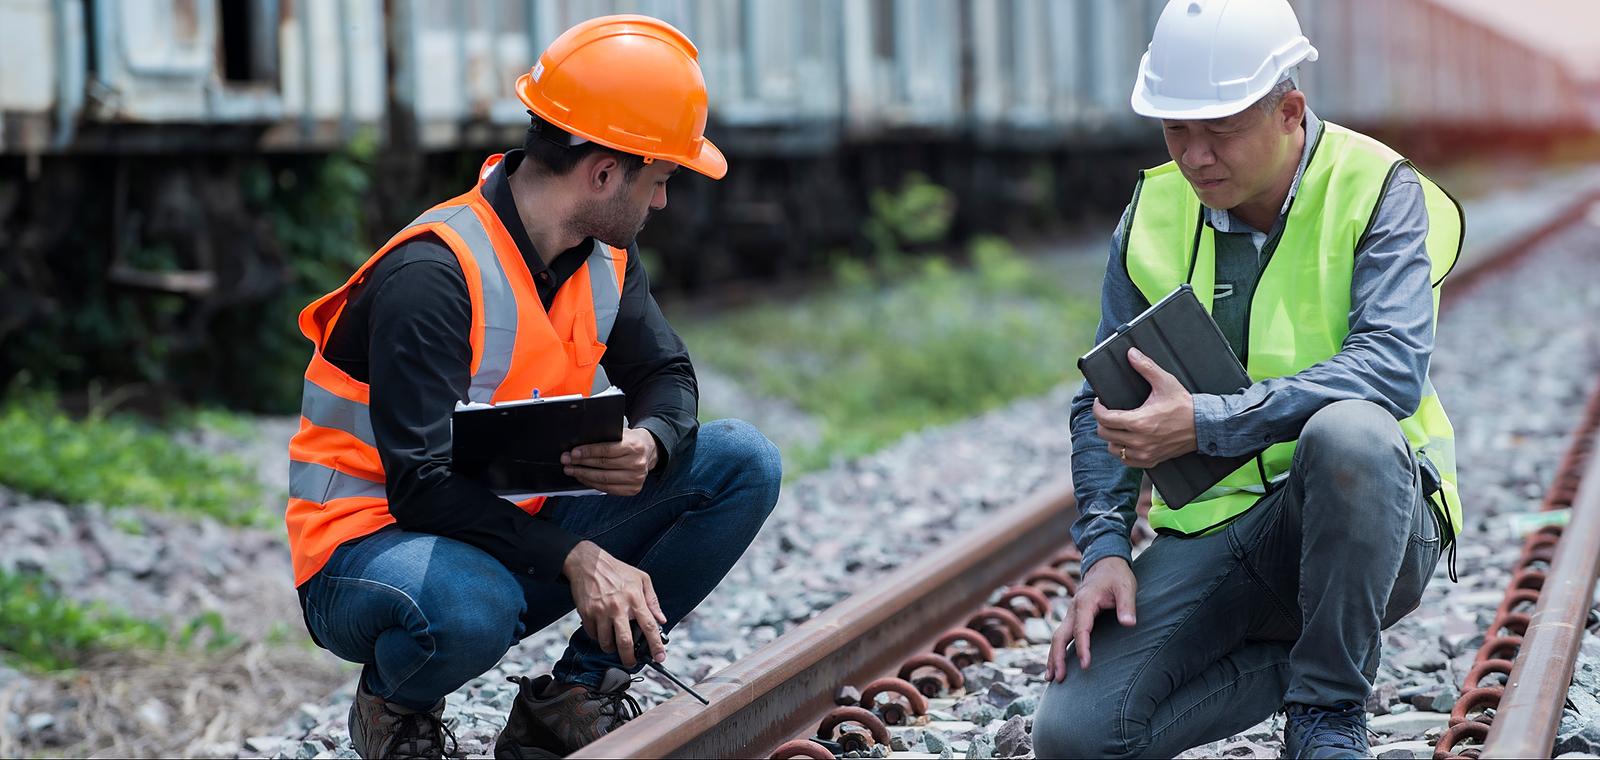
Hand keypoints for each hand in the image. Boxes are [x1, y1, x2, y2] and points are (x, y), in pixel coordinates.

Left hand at [562, 427, 658, 495]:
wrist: (649, 450)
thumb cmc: (631, 441)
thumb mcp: (622, 433)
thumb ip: (605, 438)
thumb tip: (579, 445)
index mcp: (634, 446)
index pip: (606, 450)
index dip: (588, 452)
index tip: (573, 453)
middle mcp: (637, 463)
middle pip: (603, 465)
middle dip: (581, 463)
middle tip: (566, 461)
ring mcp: (636, 478)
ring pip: (603, 479)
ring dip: (583, 475)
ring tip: (571, 470)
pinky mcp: (633, 489)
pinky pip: (607, 489)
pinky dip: (592, 484)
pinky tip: (583, 478)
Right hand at [563, 540, 667, 667]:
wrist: (588, 562)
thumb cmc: (616, 569)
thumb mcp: (641, 578)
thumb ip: (653, 600)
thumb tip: (661, 619)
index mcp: (634, 598)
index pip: (649, 626)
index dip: (655, 645)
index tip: (660, 657)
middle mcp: (618, 607)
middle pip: (625, 642)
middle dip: (629, 658)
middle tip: (631, 663)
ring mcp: (601, 611)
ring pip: (606, 642)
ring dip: (611, 649)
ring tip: (614, 646)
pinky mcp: (586, 613)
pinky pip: (593, 634)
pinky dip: (598, 638)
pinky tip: (601, 632)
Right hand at [1046, 556, 1135, 680]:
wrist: (1105, 564)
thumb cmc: (1117, 577)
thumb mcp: (1126, 588)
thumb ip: (1127, 606)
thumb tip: (1129, 624)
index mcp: (1085, 602)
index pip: (1081, 629)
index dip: (1082, 647)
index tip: (1085, 665)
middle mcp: (1073, 609)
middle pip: (1059, 636)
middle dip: (1057, 657)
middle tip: (1058, 679)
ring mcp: (1071, 614)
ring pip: (1057, 638)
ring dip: (1052, 657)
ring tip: (1050, 679)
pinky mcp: (1073, 618)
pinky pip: (1061, 636)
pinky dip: (1056, 651)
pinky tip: (1056, 665)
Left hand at [1094, 347, 1196, 467]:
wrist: (1203, 425)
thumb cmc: (1184, 404)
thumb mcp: (1165, 382)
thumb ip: (1146, 367)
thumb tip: (1131, 354)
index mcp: (1139, 422)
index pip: (1104, 418)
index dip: (1098, 408)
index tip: (1100, 402)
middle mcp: (1139, 440)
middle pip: (1104, 434)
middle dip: (1103, 421)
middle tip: (1108, 412)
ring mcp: (1145, 453)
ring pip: (1113, 449)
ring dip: (1112, 438)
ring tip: (1117, 427)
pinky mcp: (1151, 461)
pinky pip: (1126, 460)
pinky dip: (1123, 452)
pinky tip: (1127, 441)